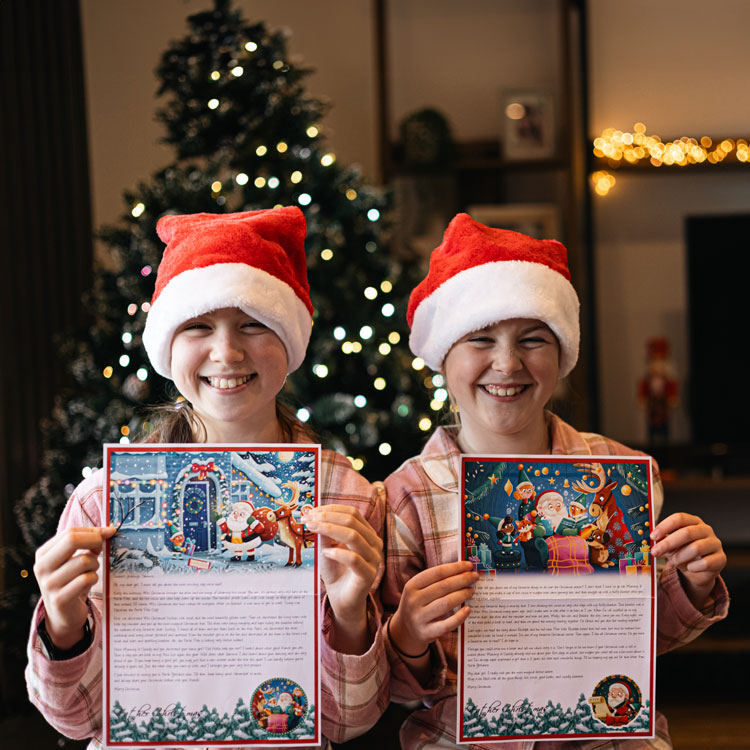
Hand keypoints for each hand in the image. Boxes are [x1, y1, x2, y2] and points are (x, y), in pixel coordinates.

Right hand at [33, 526, 115, 648]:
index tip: (108, 532)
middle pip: (72, 540)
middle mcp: (41, 567)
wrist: (63, 614)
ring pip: (83, 560)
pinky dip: (94, 578)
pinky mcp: (59, 599)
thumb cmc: (72, 580)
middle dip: (94, 540)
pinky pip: (86, 579)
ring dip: (94, 564)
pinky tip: (89, 582)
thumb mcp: (75, 559)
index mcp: (43, 554)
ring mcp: (48, 584)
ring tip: (91, 571)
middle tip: (102, 547)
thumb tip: (108, 531)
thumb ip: (88, 543)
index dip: (92, 531)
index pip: (70, 532)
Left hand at [304, 504, 381, 652]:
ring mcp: (374, 558)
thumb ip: (324, 532)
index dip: (331, 509)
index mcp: (366, 533)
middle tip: (307, 519)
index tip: (310, 511)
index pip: (352, 513)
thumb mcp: (327, 547)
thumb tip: (312, 514)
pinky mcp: (368, 575)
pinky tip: (325, 553)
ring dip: (329, 529)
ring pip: (354, 535)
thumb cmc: (335, 571)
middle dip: (327, 517)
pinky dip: (336, 553)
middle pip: (352, 520)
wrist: (341, 598)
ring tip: (312, 530)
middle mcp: (374, 543)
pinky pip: (353, 558)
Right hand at [389, 561, 477, 657]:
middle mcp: (413, 601)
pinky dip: (459, 616)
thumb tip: (463, 570)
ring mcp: (419, 618)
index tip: (469, 565)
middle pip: (443, 586)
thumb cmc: (419, 603)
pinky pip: (447, 624)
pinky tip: (468, 609)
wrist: (406, 629)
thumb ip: (437, 580)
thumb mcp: (419, 589)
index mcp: (412, 585)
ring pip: (446, 603)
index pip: (437, 573)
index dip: (455, 568)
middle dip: (462, 579)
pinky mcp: (427, 633)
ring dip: (462, 594)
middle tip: (475, 577)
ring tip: (471, 590)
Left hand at [650, 512, 725, 608]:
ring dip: (680, 556)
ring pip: (696, 547)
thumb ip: (664, 540)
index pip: (679, 518)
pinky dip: (694, 566)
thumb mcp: (672, 545)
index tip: (653, 536)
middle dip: (668, 543)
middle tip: (655, 552)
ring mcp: (715, 543)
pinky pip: (706, 562)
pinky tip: (689, 568)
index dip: (665, 526)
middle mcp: (706, 530)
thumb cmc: (683, 553)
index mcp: (693, 521)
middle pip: (686, 532)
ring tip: (672, 562)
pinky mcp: (721, 559)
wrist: (698, 570)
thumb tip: (653, 538)